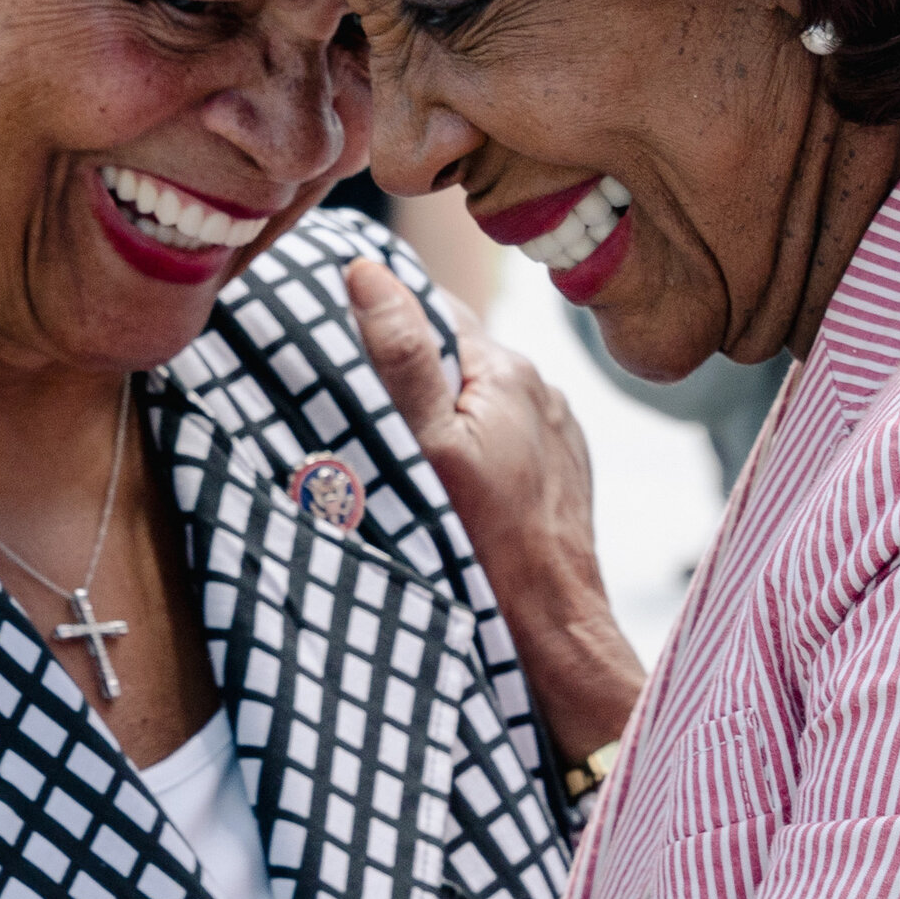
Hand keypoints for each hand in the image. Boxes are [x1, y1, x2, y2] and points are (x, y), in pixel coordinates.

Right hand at [345, 256, 644, 764]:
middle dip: (411, 366)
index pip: (431, 307)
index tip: (339, 331)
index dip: (384, 315)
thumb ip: (399, 356)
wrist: (553, 626)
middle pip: (455, 352)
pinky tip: (450, 476)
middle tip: (361, 399)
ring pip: (480, 394)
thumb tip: (366, 272)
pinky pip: (505, 432)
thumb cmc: (487, 541)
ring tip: (402, 442)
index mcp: (504, 368)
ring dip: (445, 406)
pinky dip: (475, 441)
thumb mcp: (428, 444)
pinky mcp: (560, 467)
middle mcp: (539, 386)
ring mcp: (555, 428)